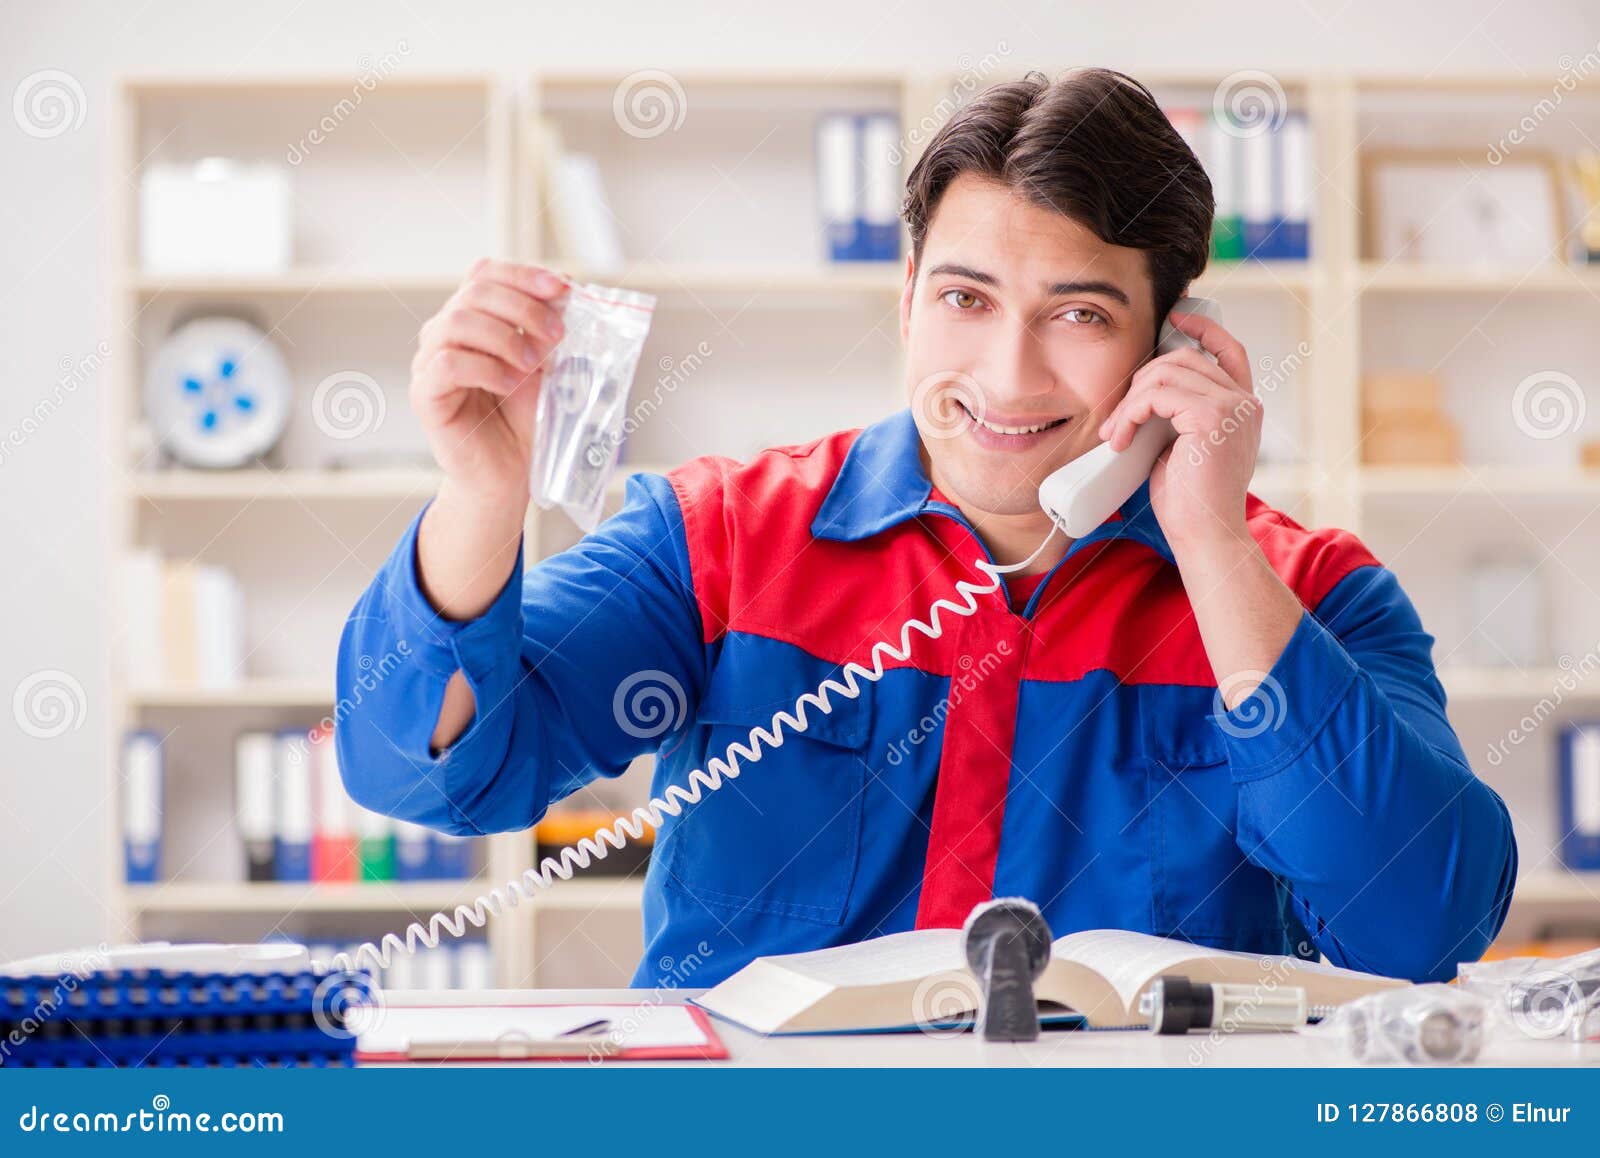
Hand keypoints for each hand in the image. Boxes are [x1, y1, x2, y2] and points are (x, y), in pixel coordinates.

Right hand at [410, 258, 567, 503]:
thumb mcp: (543, 367)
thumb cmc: (521, 420)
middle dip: (524, 307)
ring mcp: (429, 362)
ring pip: (458, 322)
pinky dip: (486, 367)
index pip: (485, 274)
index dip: (522, 274)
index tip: (562, 287)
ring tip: (532, 365)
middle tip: (557, 333)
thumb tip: (561, 295)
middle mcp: (444, 334)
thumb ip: (545, 332)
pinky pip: (447, 363)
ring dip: (505, 337)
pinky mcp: (424, 394)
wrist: (508, 473)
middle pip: (475, 292)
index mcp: (472, 319)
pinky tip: (508, 384)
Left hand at [1096, 309, 1259, 552]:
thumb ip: (1177, 414)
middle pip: (1183, 357)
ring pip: (1166, 371)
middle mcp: (1244, 401)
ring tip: (1117, 433)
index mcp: (1242, 406)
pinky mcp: (1212, 417)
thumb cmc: (1190, 501)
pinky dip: (1130, 412)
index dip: (1202, 327)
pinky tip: (1122, 439)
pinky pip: (1158, 394)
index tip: (1173, 319)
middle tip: (1117, 419)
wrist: (1205, 535)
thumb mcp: (1184, 446)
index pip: (1228, 349)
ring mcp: (1233, 407)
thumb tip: (1144, 393)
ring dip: (1130, 400)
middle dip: (1140, 381)